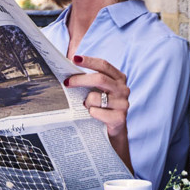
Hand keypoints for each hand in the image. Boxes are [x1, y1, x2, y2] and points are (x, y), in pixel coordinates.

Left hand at [65, 54, 131, 170]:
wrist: (112, 131)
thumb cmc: (101, 105)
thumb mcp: (97, 90)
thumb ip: (88, 78)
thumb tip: (67, 67)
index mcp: (118, 78)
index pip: (104, 65)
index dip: (89, 61)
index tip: (74, 58)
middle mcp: (123, 89)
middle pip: (99, 79)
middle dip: (80, 80)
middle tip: (66, 82)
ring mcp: (123, 104)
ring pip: (95, 98)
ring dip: (86, 102)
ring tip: (85, 105)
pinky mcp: (120, 118)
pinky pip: (97, 112)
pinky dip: (90, 113)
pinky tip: (92, 115)